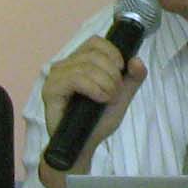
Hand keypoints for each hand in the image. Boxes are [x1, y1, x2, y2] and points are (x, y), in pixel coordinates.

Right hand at [36, 38, 146, 187]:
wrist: (84, 146)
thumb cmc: (98, 121)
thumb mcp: (121, 97)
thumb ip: (132, 78)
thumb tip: (137, 59)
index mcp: (79, 62)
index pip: (95, 42)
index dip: (112, 52)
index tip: (122, 69)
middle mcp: (65, 66)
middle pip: (92, 53)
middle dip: (112, 72)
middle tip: (115, 91)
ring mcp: (55, 77)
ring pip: (85, 65)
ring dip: (105, 82)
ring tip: (108, 98)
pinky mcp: (50, 91)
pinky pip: (74, 79)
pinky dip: (93, 87)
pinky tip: (101, 98)